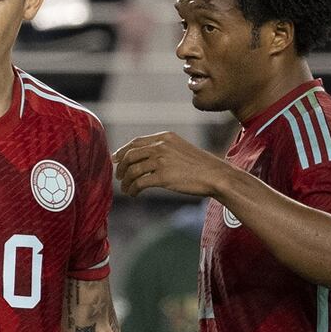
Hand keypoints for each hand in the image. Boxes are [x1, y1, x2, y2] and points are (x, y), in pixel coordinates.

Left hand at [112, 131, 226, 197]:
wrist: (215, 175)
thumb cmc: (200, 165)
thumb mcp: (180, 149)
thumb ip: (163, 150)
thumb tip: (145, 159)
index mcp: (164, 137)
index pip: (136, 142)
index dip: (122, 151)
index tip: (115, 159)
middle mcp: (161, 146)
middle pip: (130, 155)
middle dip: (121, 167)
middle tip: (119, 177)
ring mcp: (161, 160)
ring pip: (132, 170)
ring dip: (126, 181)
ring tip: (126, 189)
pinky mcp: (163, 176)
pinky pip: (139, 183)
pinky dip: (133, 189)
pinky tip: (134, 194)